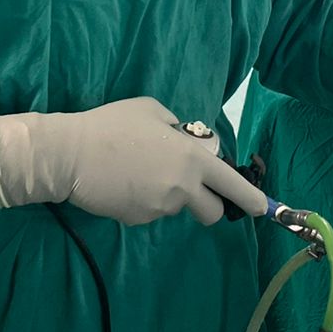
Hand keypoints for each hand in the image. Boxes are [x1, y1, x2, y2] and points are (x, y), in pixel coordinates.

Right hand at [0, 98, 267, 225]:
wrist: (70, 154)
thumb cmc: (112, 124)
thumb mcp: (152, 111)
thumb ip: (180, 130)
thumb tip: (194, 146)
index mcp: (192, 158)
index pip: (231, 183)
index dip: (250, 199)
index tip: (262, 209)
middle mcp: (183, 187)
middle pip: (210, 211)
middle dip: (206, 204)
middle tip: (185, 187)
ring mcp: (161, 208)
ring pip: (175, 207)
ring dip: (166, 195)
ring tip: (136, 172)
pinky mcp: (138, 220)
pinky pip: (150, 211)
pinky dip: (143, 201)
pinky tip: (122, 183)